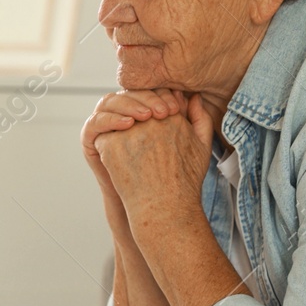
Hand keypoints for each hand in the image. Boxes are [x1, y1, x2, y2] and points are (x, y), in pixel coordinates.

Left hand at [93, 93, 214, 229]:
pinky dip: (107, 147)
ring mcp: (128, 131)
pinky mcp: (111, 145)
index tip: (151, 121)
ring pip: (116, 118)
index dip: (151, 105)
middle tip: (133, 131)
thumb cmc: (185, 182)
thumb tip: (194, 97)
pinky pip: (102, 137)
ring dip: (118, 128)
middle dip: (132, 111)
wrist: (165, 209)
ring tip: (126, 148)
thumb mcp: (202, 147)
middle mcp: (150, 119)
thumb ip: (200, 118)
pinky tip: (117, 161)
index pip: (156, 95)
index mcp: (172, 116)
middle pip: (133, 102)